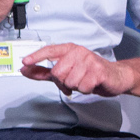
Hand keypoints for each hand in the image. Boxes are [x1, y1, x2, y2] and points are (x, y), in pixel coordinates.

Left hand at [21, 43, 136, 97]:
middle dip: (63, 82)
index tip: (24, 62)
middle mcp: (78, 52)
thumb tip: (24, 70)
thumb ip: (43, 72)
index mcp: (69, 49)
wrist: (115, 77)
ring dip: (76, 87)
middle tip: (73, 81)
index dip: (36, 56)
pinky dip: (86, 90)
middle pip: (57, 73)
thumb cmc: (89, 73)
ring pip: (69, 82)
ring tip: (85, 81)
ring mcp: (89, 60)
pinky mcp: (98, 71)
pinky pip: (82, 87)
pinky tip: (92, 84)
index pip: (49, 50)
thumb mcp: (64, 72)